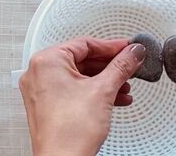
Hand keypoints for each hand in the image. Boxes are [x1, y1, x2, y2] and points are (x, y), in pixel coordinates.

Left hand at [19, 37, 145, 155]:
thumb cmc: (69, 132)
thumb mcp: (103, 90)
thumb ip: (121, 65)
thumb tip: (133, 52)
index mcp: (47, 62)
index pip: (85, 44)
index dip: (111, 46)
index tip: (127, 48)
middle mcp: (42, 74)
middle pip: (85, 59)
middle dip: (111, 65)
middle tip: (128, 64)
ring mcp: (45, 90)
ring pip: (83, 75)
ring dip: (107, 79)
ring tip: (125, 83)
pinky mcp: (52, 104)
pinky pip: (78, 89)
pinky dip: (98, 91)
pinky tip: (116, 96)